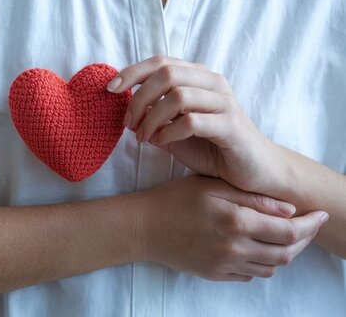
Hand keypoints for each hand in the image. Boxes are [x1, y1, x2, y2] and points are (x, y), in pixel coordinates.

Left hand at [108, 56, 279, 193]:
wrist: (253, 172)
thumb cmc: (212, 148)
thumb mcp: (175, 130)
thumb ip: (154, 116)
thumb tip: (126, 109)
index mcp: (199, 78)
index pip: (160, 62)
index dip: (132, 72)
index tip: (109, 89)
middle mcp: (213, 84)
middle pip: (166, 74)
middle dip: (139, 98)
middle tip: (128, 123)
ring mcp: (224, 103)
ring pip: (177, 96)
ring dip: (151, 118)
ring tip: (143, 137)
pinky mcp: (231, 126)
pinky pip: (192, 122)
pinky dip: (169, 132)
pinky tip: (162, 143)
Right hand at [138, 175, 328, 280]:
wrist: (144, 227)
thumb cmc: (175, 200)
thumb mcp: (212, 187)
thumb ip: (252, 199)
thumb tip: (288, 210)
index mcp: (237, 222)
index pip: (290, 231)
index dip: (311, 224)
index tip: (319, 214)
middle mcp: (235, 248)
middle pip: (286, 253)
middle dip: (304, 240)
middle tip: (307, 226)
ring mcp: (225, 265)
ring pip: (270, 267)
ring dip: (284, 253)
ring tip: (283, 236)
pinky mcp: (215, 274)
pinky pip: (249, 275)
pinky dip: (261, 263)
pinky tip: (256, 247)